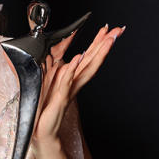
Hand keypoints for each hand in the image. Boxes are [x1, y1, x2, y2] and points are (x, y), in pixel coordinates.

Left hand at [32, 24, 124, 150]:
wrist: (41, 128)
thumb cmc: (44, 105)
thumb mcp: (49, 76)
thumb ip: (56, 61)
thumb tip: (63, 46)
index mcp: (73, 77)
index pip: (89, 56)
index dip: (98, 43)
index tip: (107, 30)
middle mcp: (75, 82)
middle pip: (93, 60)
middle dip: (105, 44)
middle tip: (117, 31)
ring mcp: (70, 89)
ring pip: (86, 68)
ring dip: (96, 53)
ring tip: (107, 41)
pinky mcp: (60, 96)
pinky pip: (67, 80)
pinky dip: (72, 69)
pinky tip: (78, 58)